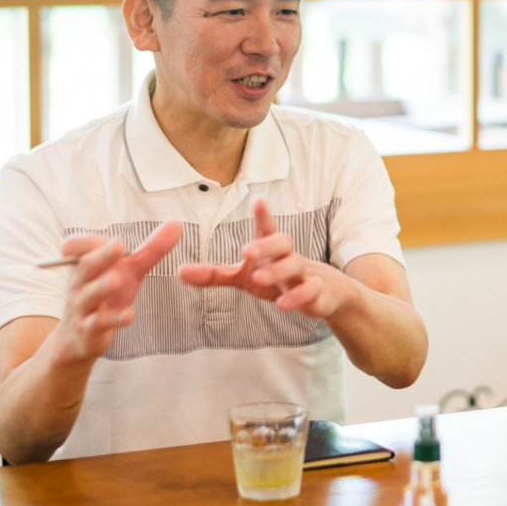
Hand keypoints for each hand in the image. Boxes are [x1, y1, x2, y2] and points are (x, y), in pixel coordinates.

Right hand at [53, 220, 181, 364]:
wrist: (80, 338)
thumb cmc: (106, 296)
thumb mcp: (130, 271)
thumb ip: (151, 249)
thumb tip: (176, 224)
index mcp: (85, 263)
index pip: (76, 246)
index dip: (88, 241)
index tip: (111, 239)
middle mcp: (79, 283)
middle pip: (84, 266)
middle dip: (100, 256)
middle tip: (118, 245)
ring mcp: (82, 307)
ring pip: (88, 295)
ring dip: (101, 287)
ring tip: (115, 280)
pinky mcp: (88, 329)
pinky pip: (98, 323)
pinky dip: (113, 319)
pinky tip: (129, 316)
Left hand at [177, 199, 353, 317]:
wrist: (327, 296)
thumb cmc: (280, 281)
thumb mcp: (246, 278)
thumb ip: (215, 275)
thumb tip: (179, 272)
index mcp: (272, 251)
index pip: (267, 229)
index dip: (263, 216)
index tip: (258, 201)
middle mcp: (289, 257)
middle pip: (283, 242)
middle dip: (266, 245)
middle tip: (246, 251)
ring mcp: (305, 274)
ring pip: (296, 265)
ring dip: (278, 271)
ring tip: (259, 279)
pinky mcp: (317, 293)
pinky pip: (311, 291)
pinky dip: (298, 296)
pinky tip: (282, 304)